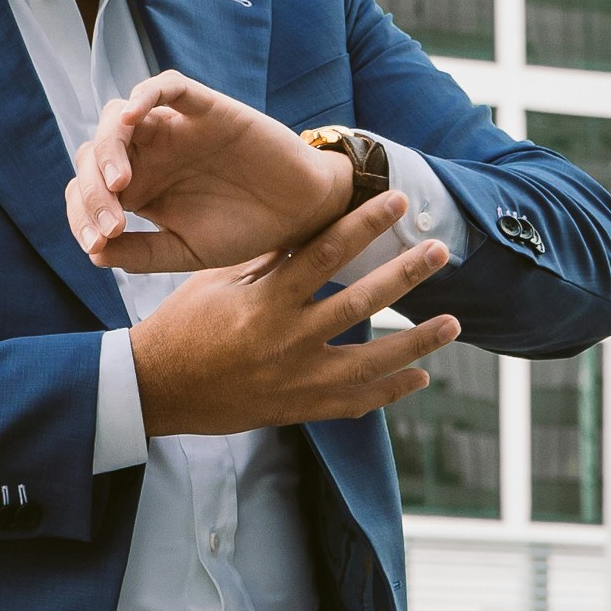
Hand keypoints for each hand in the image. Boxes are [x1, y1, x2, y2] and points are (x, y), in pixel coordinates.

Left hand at [70, 72, 353, 273]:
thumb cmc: (244, 230)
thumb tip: (94, 254)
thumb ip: (141, 253)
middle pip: (94, 153)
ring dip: (108, 147)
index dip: (81, 214)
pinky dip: (144, 95)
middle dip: (92, 190)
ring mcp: (173, 127)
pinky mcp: (204, 108)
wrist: (299, 214)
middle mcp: (148, 153)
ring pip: (119, 117)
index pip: (87, 188)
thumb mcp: (186, 251)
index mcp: (138, 187)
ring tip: (120, 183)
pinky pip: (166, 86)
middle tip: (113, 224)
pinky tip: (131, 117)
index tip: (98, 243)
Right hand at [131, 197, 456, 436]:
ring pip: (370, 362)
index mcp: (265, 302)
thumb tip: (311, 229)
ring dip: (416, 343)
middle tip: (440, 252)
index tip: (396, 202)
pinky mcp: (297, 409)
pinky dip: (389, 391)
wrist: (156, 389)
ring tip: (453, 324)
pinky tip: (420, 377)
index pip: (325, 254)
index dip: (365, 225)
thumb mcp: (216, 283)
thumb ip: (266, 261)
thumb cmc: (181, 327)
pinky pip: (354, 403)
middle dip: (405, 276)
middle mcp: (286, 340)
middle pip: (361, 303)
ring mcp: (295, 380)